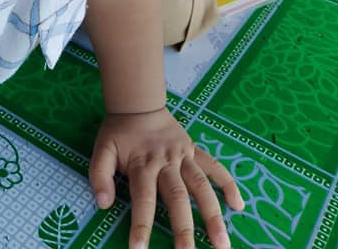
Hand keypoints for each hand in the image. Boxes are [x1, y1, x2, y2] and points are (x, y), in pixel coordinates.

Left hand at [89, 108, 243, 248]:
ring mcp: (184, 156)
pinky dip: (227, 183)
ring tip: (222, 242)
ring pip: (201, 186)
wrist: (138, 103)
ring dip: (212, 214)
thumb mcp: (102, 149)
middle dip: (184, 228)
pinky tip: (237, 205)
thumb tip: (103, 203)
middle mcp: (166, 163)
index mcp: (142, 164)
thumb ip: (99, 175)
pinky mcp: (194, 151)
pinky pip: (214, 166)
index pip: (143, 199)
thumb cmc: (119, 132)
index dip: (141, 225)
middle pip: (177, 198)